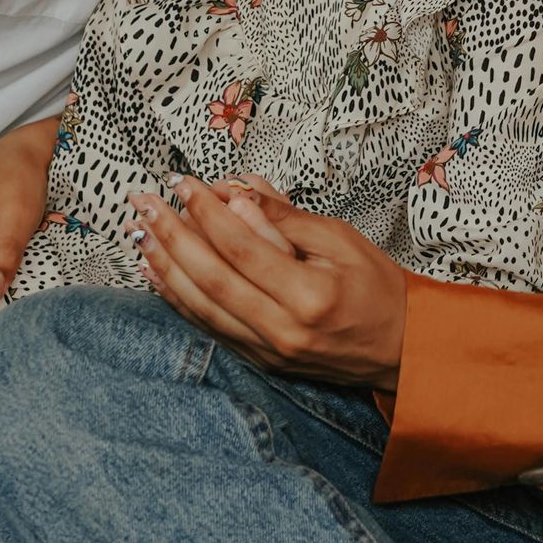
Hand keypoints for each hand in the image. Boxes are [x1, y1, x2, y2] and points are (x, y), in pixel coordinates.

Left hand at [130, 180, 410, 386]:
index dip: (206, 212)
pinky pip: (208, 326)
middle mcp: (283, 330)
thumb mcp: (341, 240)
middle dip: (170, 235)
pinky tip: (156, 273)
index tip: (182, 182)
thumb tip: (236, 193)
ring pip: (201, 306)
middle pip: (211, 278)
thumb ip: (285, 218)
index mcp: (310, 296)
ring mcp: (268, 351)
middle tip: (143, 202)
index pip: (242, 248)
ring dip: (164, 267)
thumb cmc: (378, 289)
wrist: (403, 350)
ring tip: (139, 232)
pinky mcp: (260, 360)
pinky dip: (178, 298)